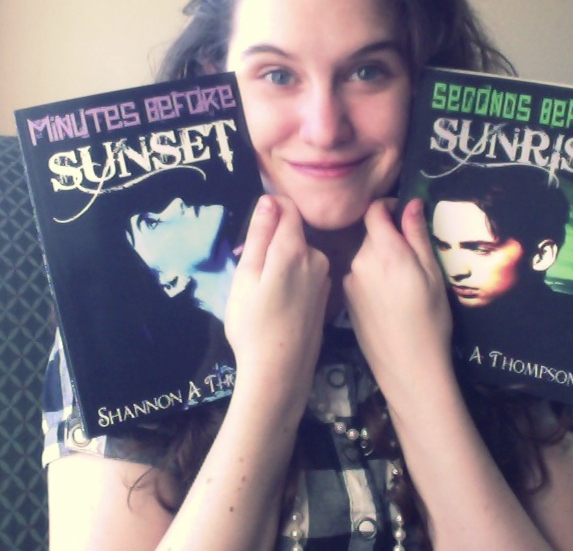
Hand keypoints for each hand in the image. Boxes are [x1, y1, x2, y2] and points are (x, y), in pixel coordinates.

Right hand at [225, 195, 329, 410]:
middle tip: (250, 272)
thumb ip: (260, 235)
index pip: (288, 207)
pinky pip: (307, 274)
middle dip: (271, 242)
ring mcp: (325, 278)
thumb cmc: (253, 324)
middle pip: (293, 233)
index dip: (269, 209)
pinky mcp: (326, 296)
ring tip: (262, 292)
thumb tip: (269, 199)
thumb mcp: (246, 276)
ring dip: (281, 263)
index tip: (254, 229)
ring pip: (299, 255)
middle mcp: (317, 257)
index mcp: (294, 248)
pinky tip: (279, 304)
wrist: (280, 372)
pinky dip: (293, 280)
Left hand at [343, 198, 453, 399]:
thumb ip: (417, 235)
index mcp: (384, 251)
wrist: (408, 366)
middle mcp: (360, 261)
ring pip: (365, 256)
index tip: (404, 214)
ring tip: (403, 282)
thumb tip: (411, 204)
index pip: (374, 211)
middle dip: (389, 236)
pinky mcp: (346, 299)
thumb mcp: (432, 273)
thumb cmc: (430, 319)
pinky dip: (372, 277)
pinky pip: (359, 275)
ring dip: (381, 258)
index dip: (388, 206)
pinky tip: (388, 298)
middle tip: (413, 255)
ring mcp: (349, 281)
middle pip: (370, 234)